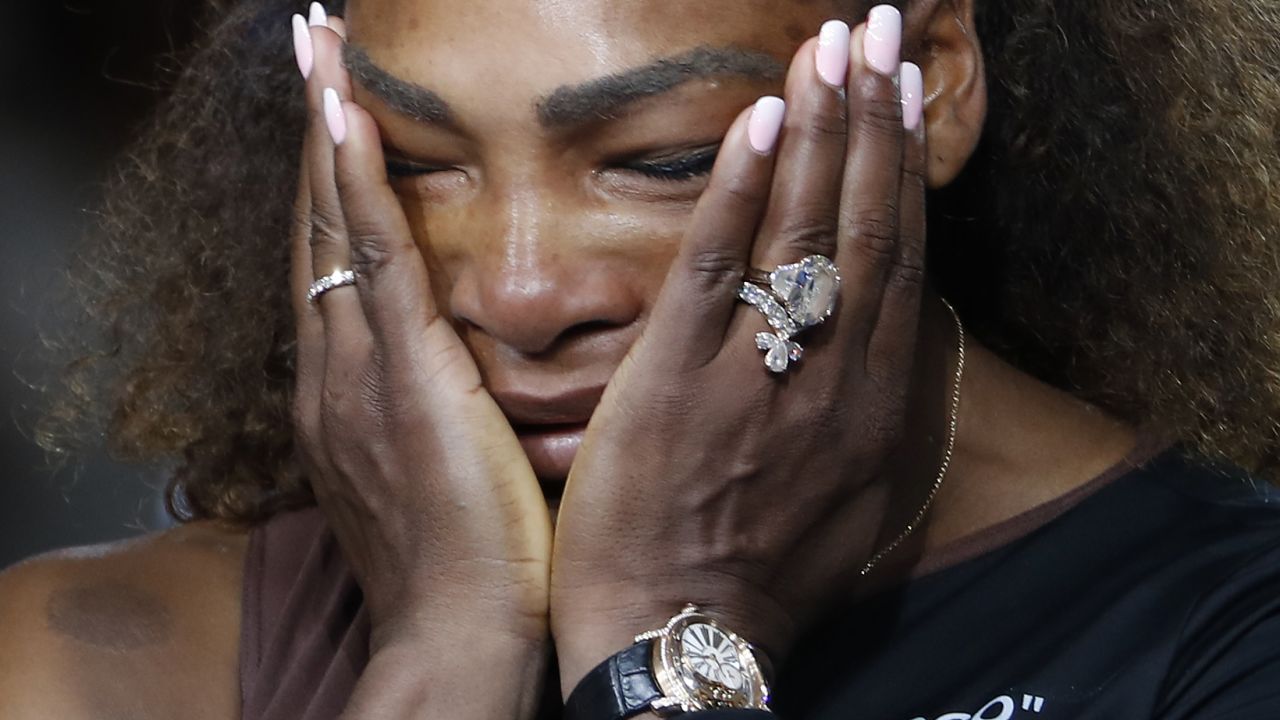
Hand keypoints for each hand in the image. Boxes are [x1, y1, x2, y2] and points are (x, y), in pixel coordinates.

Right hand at [287, 12, 551, 661]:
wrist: (457, 635)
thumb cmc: (467, 569)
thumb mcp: (441, 478)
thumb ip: (439, 418)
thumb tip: (464, 384)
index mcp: (348, 399)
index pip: (334, 271)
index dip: (330, 195)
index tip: (334, 128)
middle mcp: (335, 373)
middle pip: (317, 233)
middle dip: (314, 144)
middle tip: (308, 57)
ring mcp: (358, 370)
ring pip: (334, 229)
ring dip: (328, 138)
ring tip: (317, 55)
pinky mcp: (402, 372)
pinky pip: (373, 256)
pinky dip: (356, 183)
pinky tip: (348, 119)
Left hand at [551, 12, 934, 689]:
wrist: (682, 635)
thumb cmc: (761, 574)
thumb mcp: (848, 499)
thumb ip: (868, 412)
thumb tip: (882, 340)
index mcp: (874, 405)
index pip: (899, 260)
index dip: (904, 170)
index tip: (904, 96)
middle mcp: (834, 378)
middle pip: (867, 226)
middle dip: (875, 121)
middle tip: (879, 32)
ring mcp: (759, 375)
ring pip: (806, 233)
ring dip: (822, 131)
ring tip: (834, 46)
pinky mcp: (680, 380)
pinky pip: (718, 269)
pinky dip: (743, 191)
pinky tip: (759, 121)